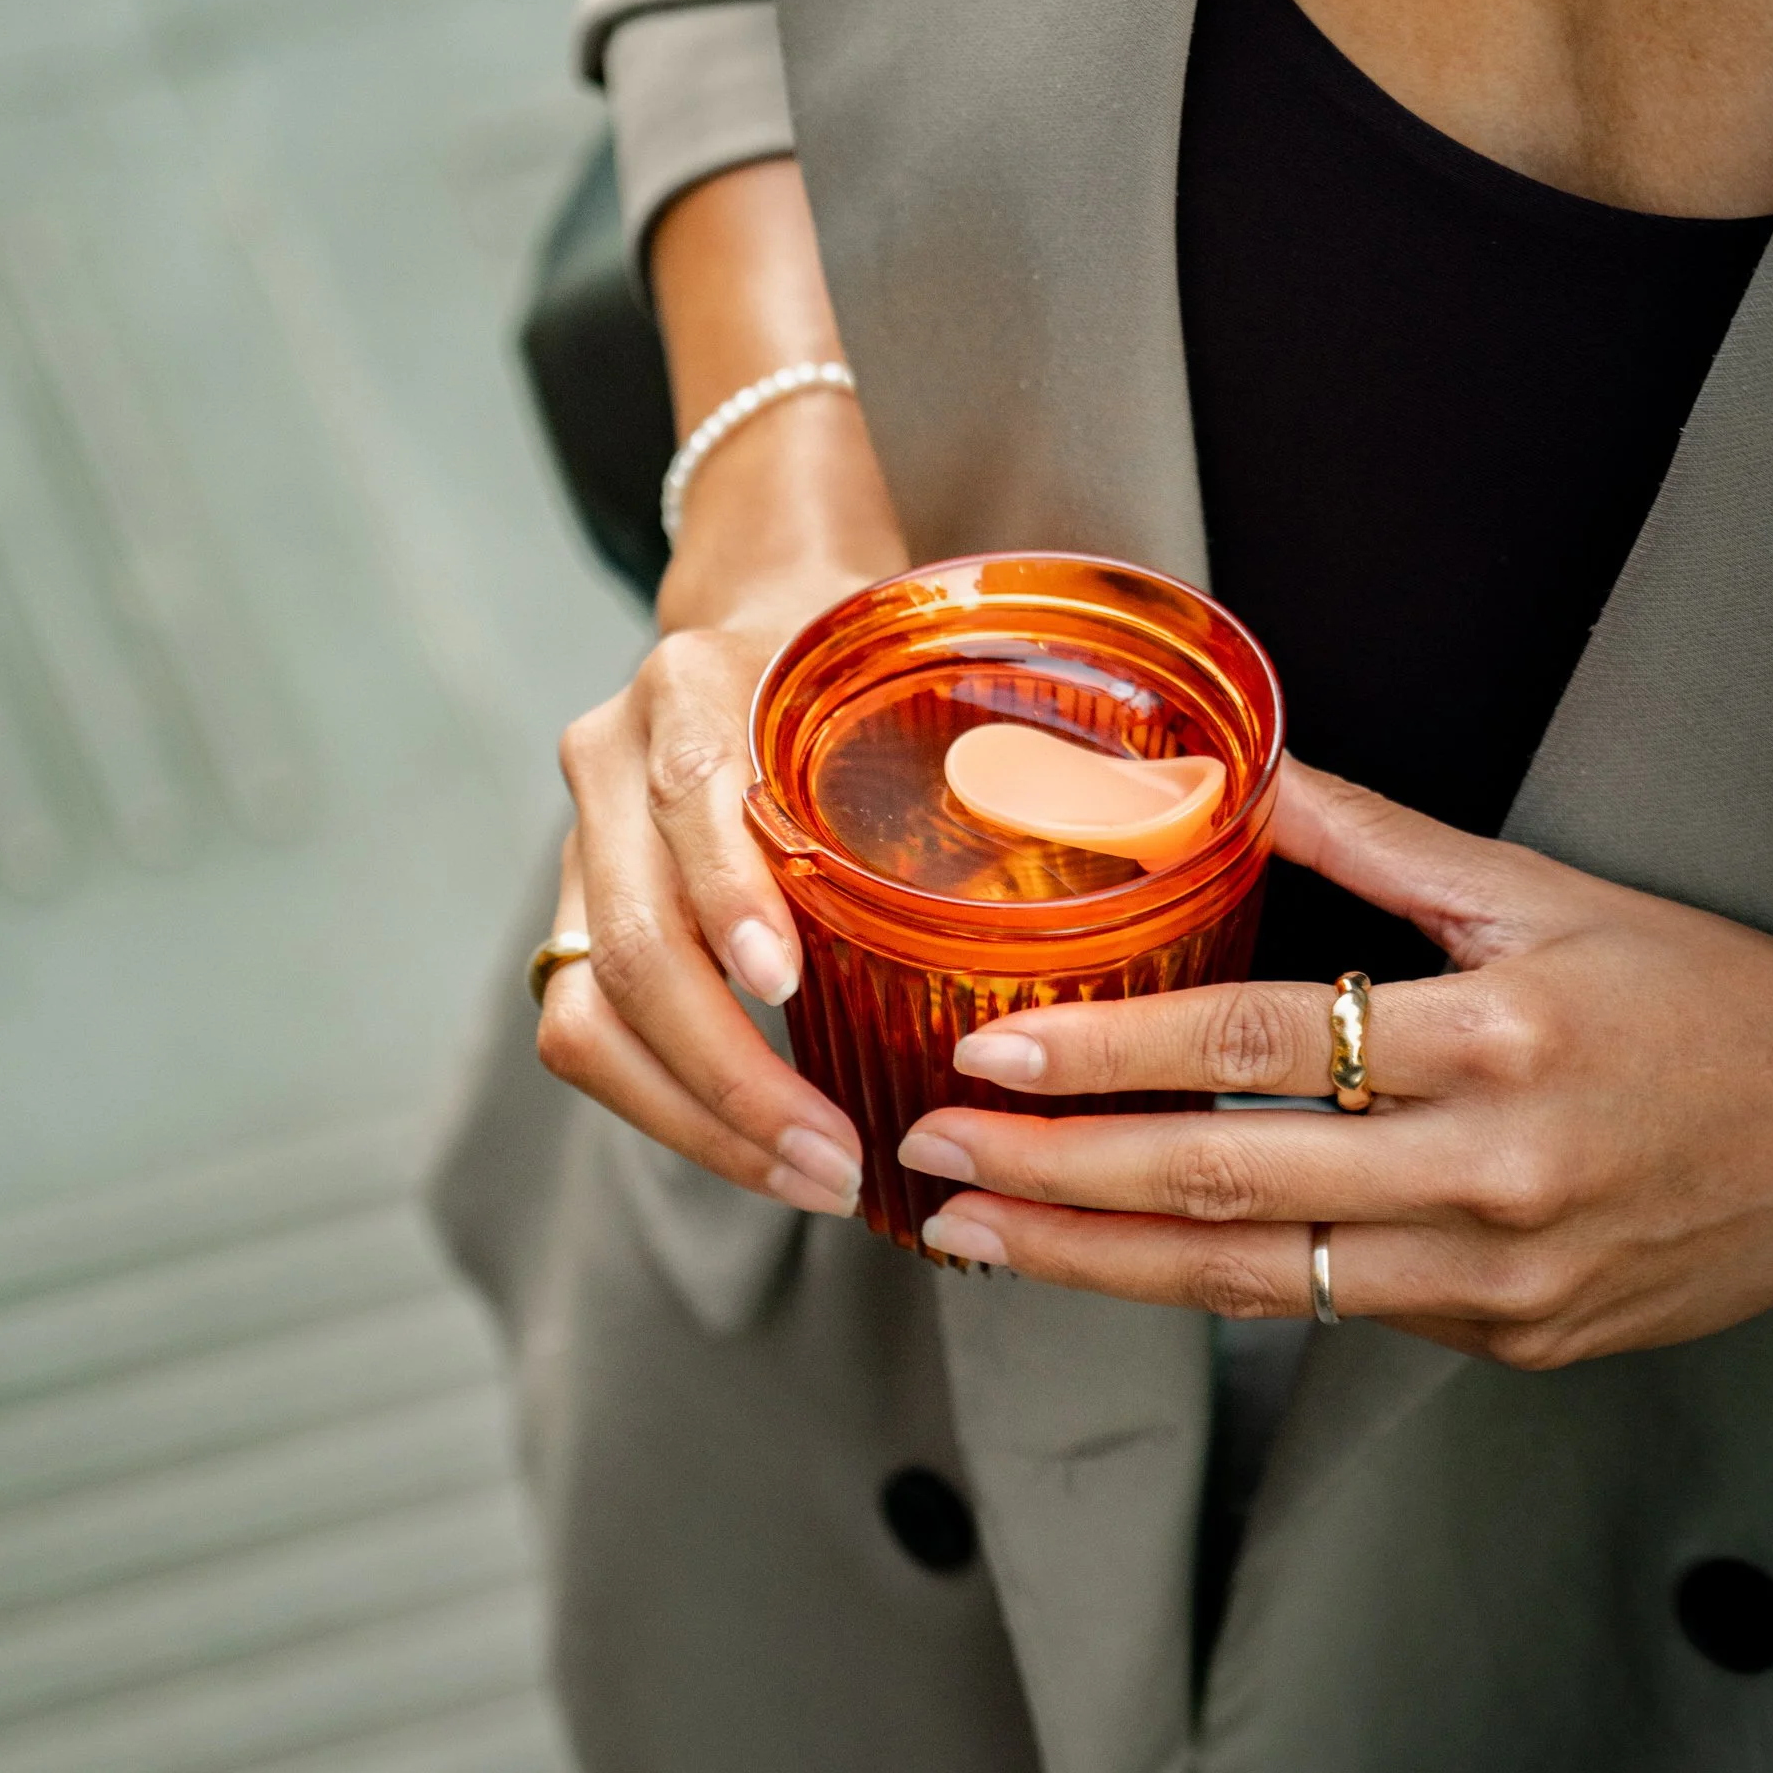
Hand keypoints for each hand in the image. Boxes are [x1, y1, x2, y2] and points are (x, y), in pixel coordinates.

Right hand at [535, 160, 907, 1217]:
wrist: (761, 596)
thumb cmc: (867, 649)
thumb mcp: (930, 658)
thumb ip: (1012, 730)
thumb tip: (1193, 811)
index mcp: (699, 685)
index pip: (687, 798)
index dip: (729, 896)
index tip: (793, 980)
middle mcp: (613, 760)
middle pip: (630, 945)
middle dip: (728, 1074)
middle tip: (835, 1155)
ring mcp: (583, 843)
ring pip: (588, 1012)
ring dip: (697, 1115)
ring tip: (809, 1175)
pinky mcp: (579, 912)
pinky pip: (592, 1031)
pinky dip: (676, 1107)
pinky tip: (767, 1150)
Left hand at [899, 760, 1772, 1365]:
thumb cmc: (1706, 996)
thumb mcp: (1545, 891)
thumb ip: (1374, 840)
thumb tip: (1234, 773)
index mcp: (1496, 1038)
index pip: (1251, 1043)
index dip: (1103, 1056)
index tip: (984, 1060)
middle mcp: (1489, 1175)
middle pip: (1223, 1188)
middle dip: (1051, 1185)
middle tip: (929, 1169)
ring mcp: (1499, 1281)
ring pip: (1258, 1282)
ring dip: (1099, 1267)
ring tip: (979, 1243)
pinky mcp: (1511, 1342)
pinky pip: (1337, 1311)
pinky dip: (1223, 1285)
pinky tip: (1127, 1264)